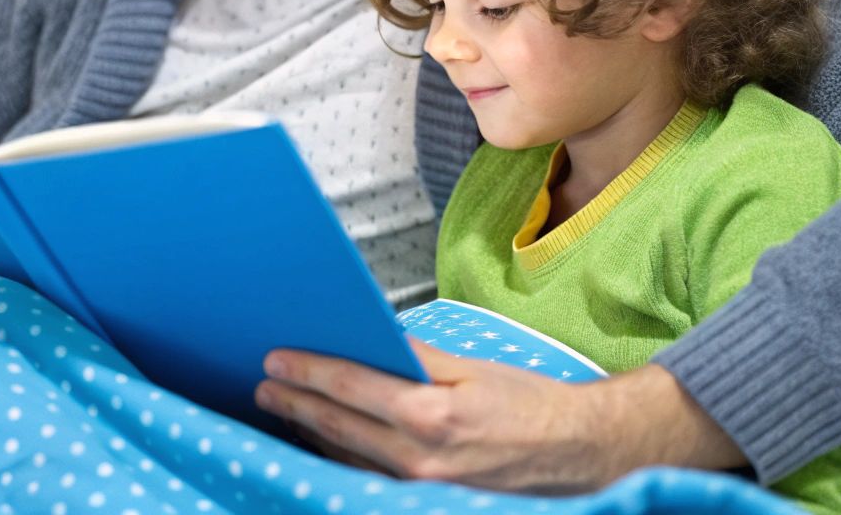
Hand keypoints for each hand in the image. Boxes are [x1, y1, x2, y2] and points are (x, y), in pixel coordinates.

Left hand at [255, 340, 743, 491]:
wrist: (576, 455)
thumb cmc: (530, 406)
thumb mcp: (474, 370)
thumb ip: (419, 358)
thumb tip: (375, 342)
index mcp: (430, 416)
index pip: (350, 388)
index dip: (308, 372)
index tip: (276, 359)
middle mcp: (419, 458)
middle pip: (338, 427)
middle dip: (295, 403)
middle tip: (263, 383)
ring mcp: (420, 486)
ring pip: (348, 457)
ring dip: (310, 431)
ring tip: (282, 408)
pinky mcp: (426, 499)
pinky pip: (369, 476)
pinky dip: (340, 456)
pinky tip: (324, 441)